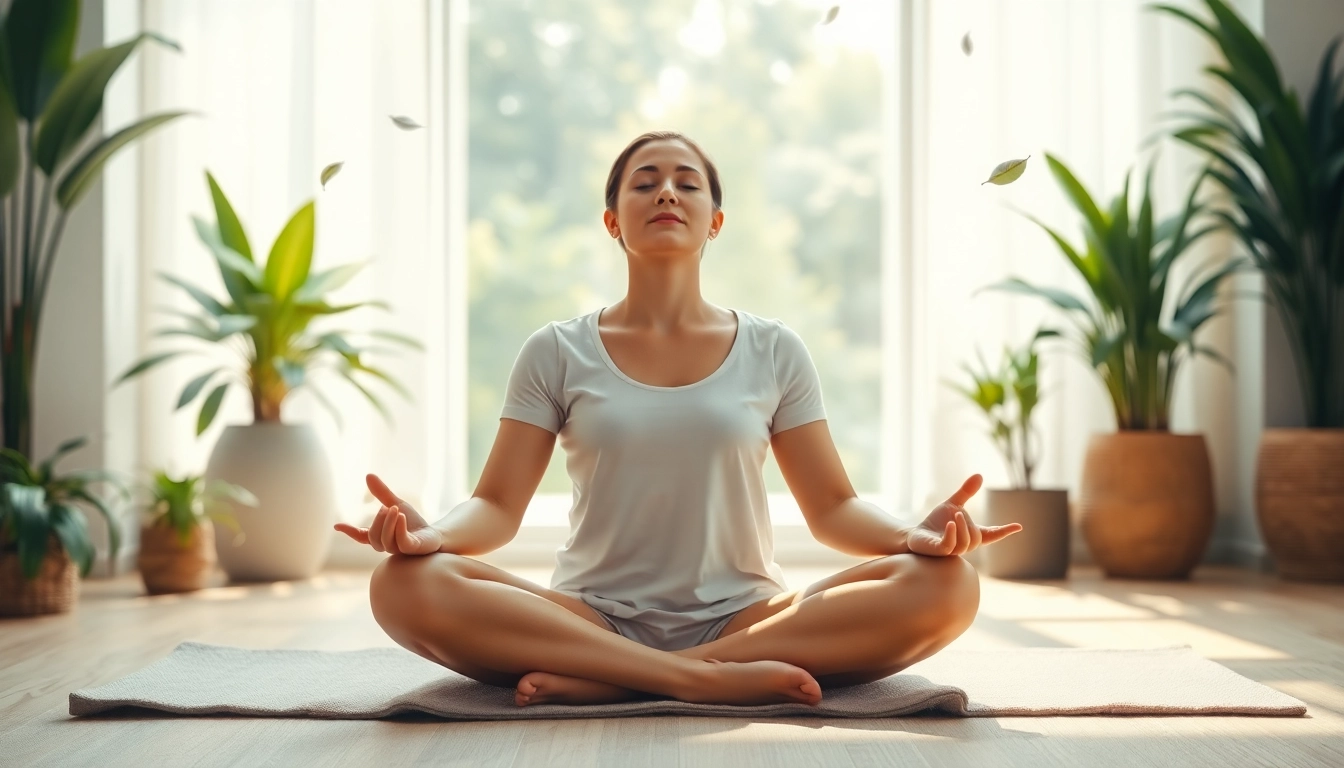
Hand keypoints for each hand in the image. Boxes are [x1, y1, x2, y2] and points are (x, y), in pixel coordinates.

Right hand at [334, 474, 443, 555]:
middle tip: (387, 507)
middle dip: (378, 521)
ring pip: (385, 541)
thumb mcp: (397, 504)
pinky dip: (399, 529)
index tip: (337, 525)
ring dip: (388, 523)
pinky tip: (401, 517)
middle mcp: (387, 545)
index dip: (350, 531)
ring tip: (396, 509)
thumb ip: (382, 494)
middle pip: (374, 537)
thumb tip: (368, 475)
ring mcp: (399, 549)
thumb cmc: (414, 523)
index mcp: (380, 536)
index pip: (362, 536)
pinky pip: (402, 542)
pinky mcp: (412, 549)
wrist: (435, 535)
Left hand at [907, 474, 1022, 556]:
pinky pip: (950, 546)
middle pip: (976, 537)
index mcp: (970, 534)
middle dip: (969, 524)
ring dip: (962, 527)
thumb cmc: (935, 522)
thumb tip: (980, 475)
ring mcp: (952, 550)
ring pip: (966, 543)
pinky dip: (952, 534)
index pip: (991, 535)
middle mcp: (964, 544)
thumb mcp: (952, 503)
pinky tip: (950, 524)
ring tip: (955, 515)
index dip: (1004, 531)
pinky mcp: (939, 551)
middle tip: (957, 512)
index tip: (1019, 526)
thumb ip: (966, 492)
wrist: (916, 534)